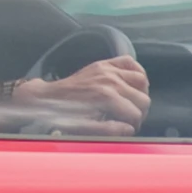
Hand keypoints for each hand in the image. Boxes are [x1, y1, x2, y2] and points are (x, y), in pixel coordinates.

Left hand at [14, 57, 149, 135]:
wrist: (48, 98)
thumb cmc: (65, 115)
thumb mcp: (86, 128)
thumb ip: (110, 130)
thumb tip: (129, 129)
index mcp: (106, 97)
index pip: (136, 113)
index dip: (135, 125)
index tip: (128, 128)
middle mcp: (110, 81)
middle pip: (143, 98)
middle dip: (139, 112)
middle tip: (130, 119)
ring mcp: (107, 70)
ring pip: (141, 80)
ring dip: (140, 93)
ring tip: (132, 102)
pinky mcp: (103, 64)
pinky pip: (129, 62)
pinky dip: (135, 71)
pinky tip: (132, 82)